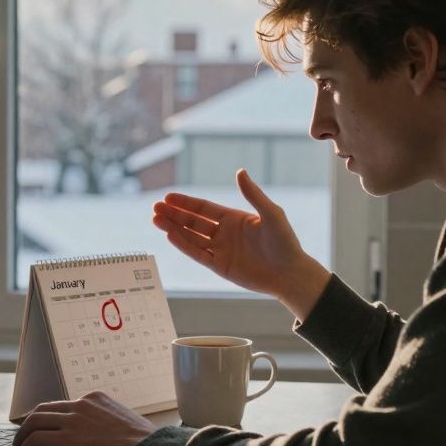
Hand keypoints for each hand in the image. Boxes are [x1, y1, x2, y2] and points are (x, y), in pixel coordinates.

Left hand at [12, 391, 156, 445]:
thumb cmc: (142, 445)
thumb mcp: (123, 423)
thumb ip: (105, 425)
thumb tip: (98, 439)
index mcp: (95, 399)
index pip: (63, 406)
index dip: (49, 420)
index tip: (45, 432)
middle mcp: (81, 404)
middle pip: (42, 410)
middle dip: (29, 426)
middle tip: (24, 440)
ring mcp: (73, 419)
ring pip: (33, 422)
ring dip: (22, 437)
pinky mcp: (66, 438)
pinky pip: (35, 439)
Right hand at [151, 168, 330, 319]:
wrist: (290, 273)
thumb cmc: (285, 242)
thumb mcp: (271, 214)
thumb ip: (253, 194)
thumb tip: (240, 172)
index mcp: (234, 218)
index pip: (203, 208)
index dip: (185, 203)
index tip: (168, 197)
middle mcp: (224, 233)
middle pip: (193, 222)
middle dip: (174, 214)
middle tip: (155, 208)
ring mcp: (221, 250)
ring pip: (191, 237)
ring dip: (173, 229)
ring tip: (155, 220)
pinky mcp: (220, 266)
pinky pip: (198, 254)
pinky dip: (184, 245)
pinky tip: (170, 236)